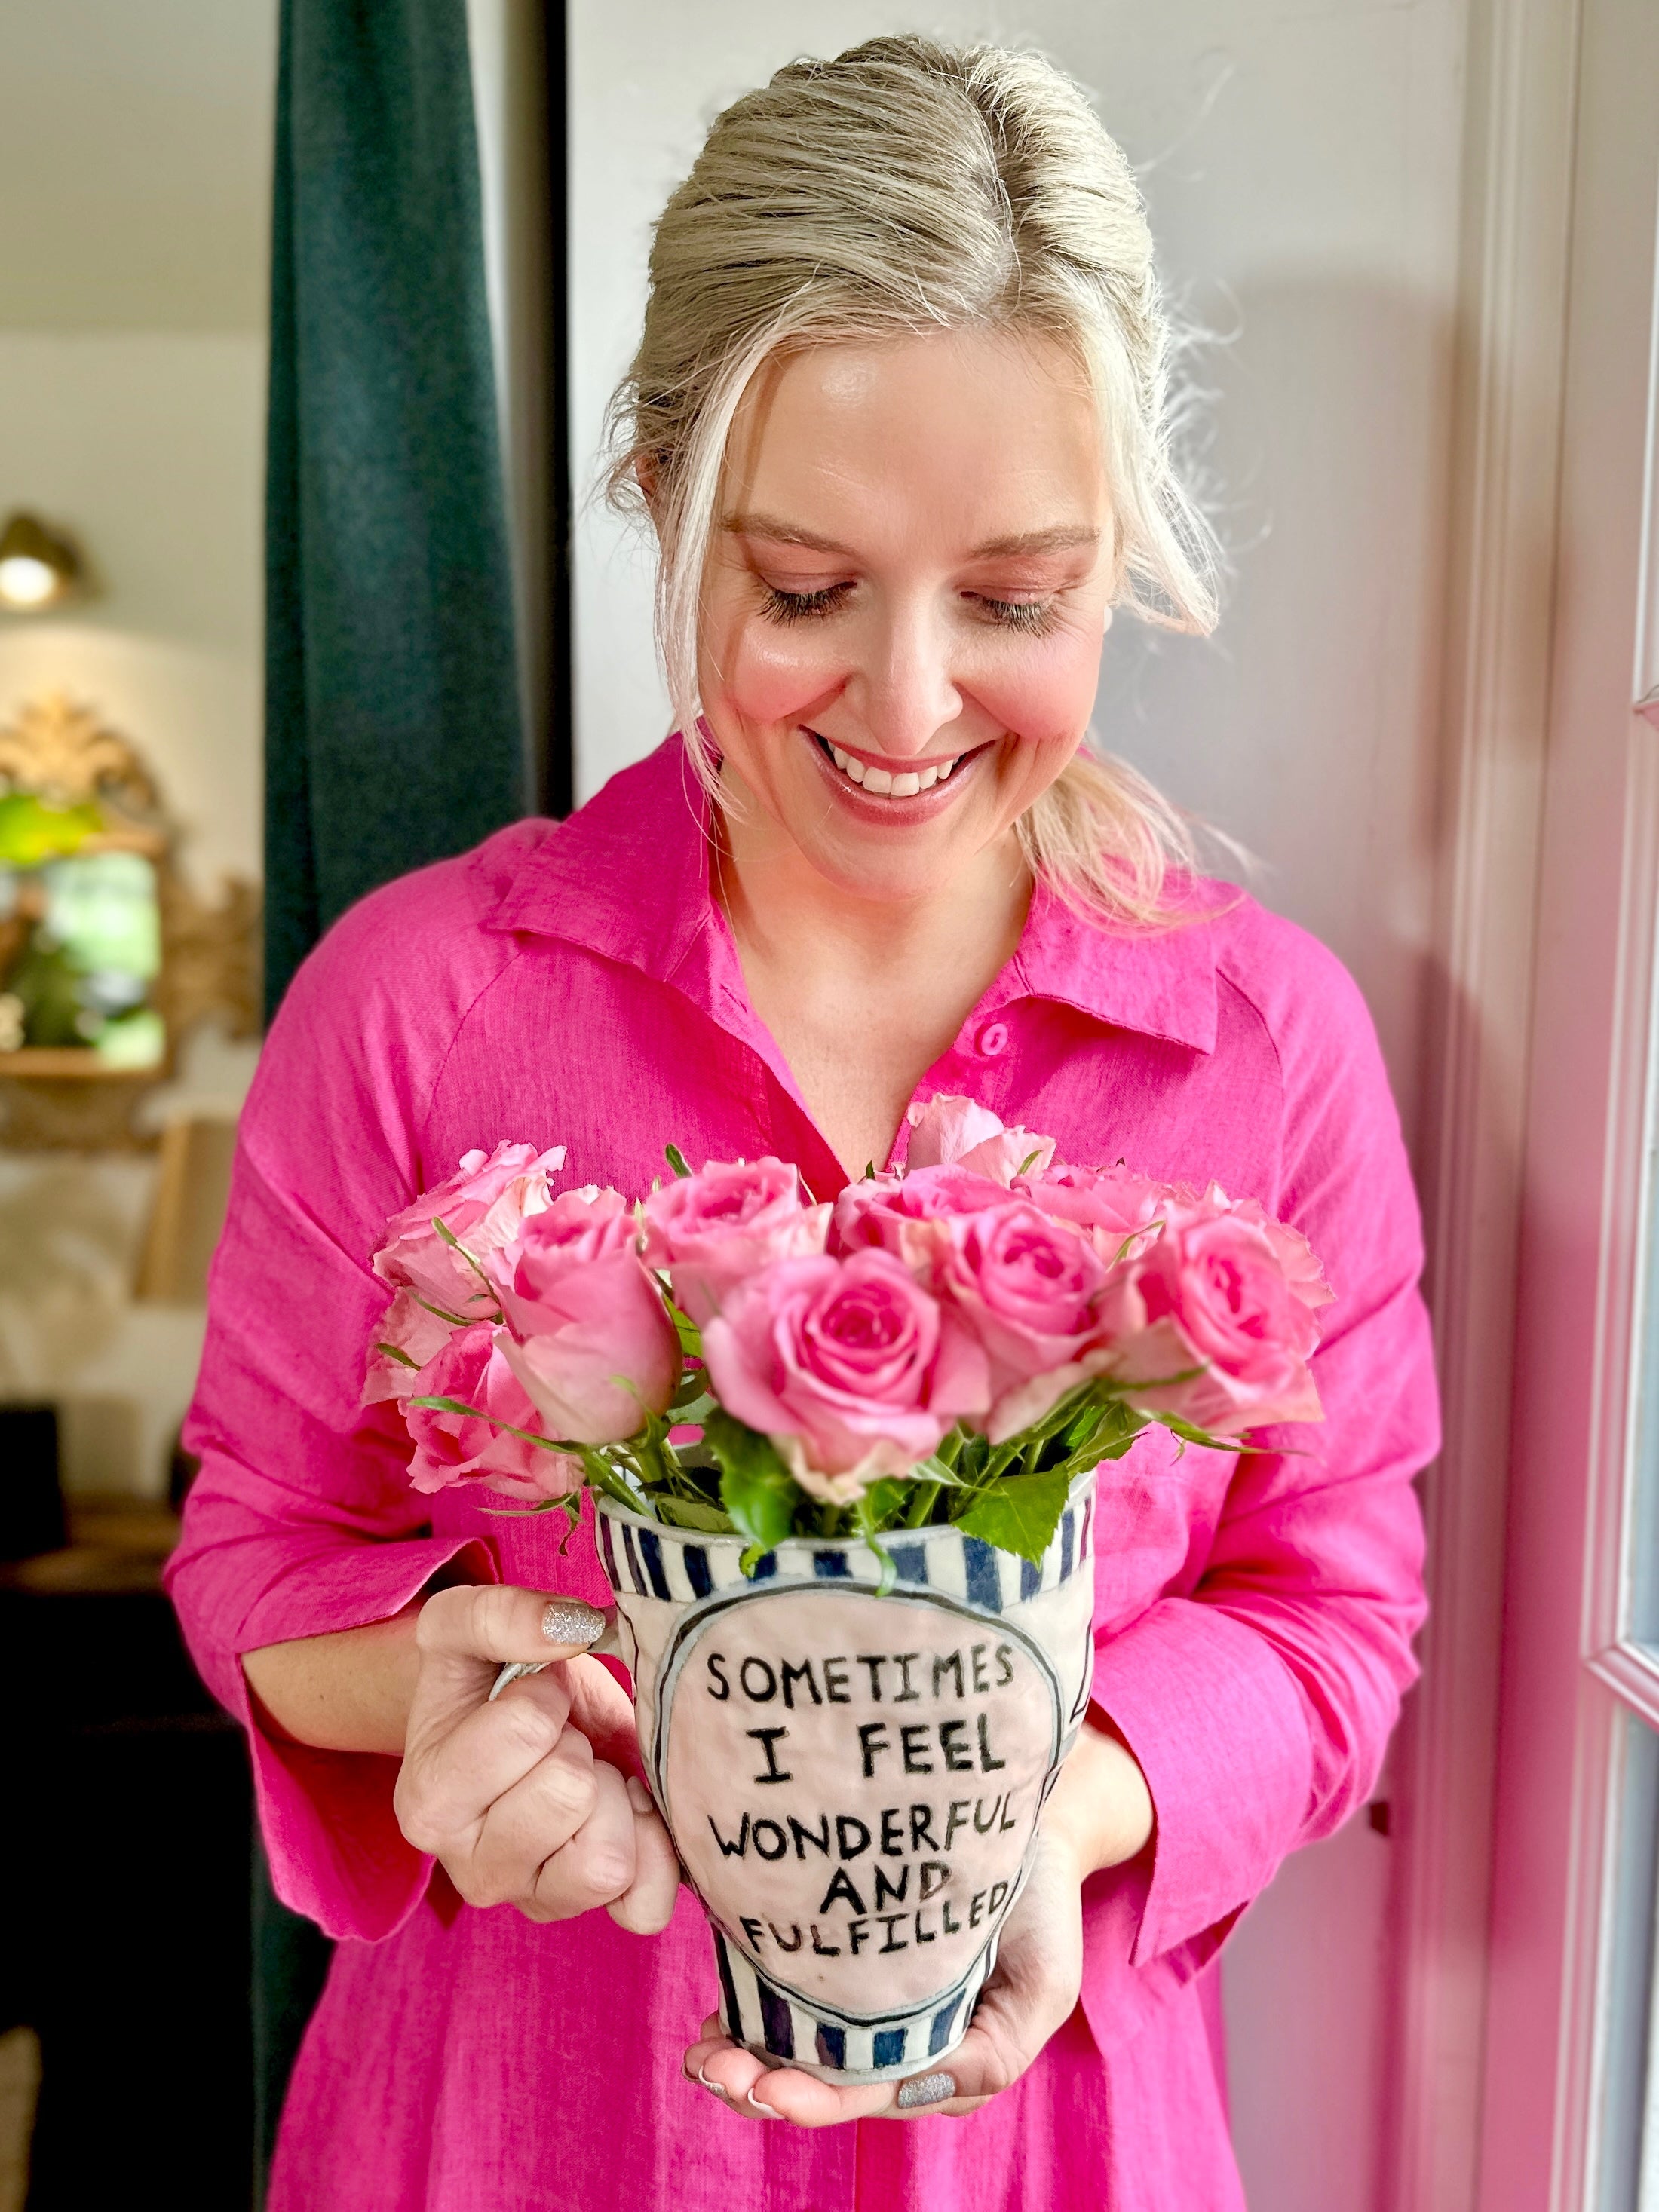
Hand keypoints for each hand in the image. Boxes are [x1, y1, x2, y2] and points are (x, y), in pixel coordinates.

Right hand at [393, 1585, 679, 1931]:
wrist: (517, 1726)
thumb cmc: (491, 1680)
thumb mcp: (467, 1626)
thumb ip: (500, 1614)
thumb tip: (567, 1626)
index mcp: (428, 1802)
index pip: (526, 1729)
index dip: (545, 1695)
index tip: (533, 1697)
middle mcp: (472, 1871)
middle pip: (569, 1792)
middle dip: (579, 1746)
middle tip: (562, 1741)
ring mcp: (533, 1902)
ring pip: (605, 1860)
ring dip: (613, 1798)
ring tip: (590, 1775)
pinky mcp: (591, 1914)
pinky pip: (645, 1906)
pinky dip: (655, 1853)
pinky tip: (627, 1814)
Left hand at [684, 1716, 1152, 2121]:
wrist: (1025, 1822)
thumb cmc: (1039, 1906)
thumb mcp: (1044, 1986)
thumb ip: (993, 2057)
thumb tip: (912, 2088)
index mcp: (941, 2061)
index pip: (865, 2094)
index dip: (811, 2098)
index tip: (761, 2086)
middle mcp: (895, 2042)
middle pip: (818, 2080)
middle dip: (758, 2083)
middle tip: (708, 2065)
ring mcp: (865, 2001)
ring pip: (795, 2047)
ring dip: (743, 2055)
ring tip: (700, 2049)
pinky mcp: (843, 1955)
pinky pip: (789, 1994)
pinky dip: (748, 2007)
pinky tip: (714, 2005)